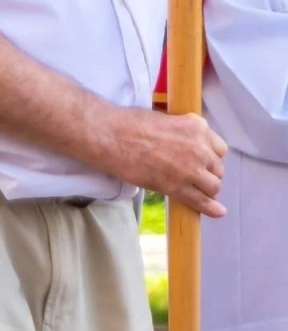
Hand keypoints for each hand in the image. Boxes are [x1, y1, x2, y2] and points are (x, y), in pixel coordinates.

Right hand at [103, 107, 226, 216]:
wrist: (111, 137)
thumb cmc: (129, 124)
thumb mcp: (164, 119)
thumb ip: (181, 132)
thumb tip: (181, 143)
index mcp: (197, 127)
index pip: (219, 149)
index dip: (209, 156)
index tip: (200, 160)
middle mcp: (200, 148)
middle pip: (217, 169)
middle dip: (206, 173)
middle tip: (190, 175)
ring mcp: (191, 169)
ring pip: (212, 186)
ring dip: (204, 188)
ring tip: (190, 189)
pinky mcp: (177, 187)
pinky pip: (200, 201)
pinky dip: (210, 208)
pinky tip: (218, 212)